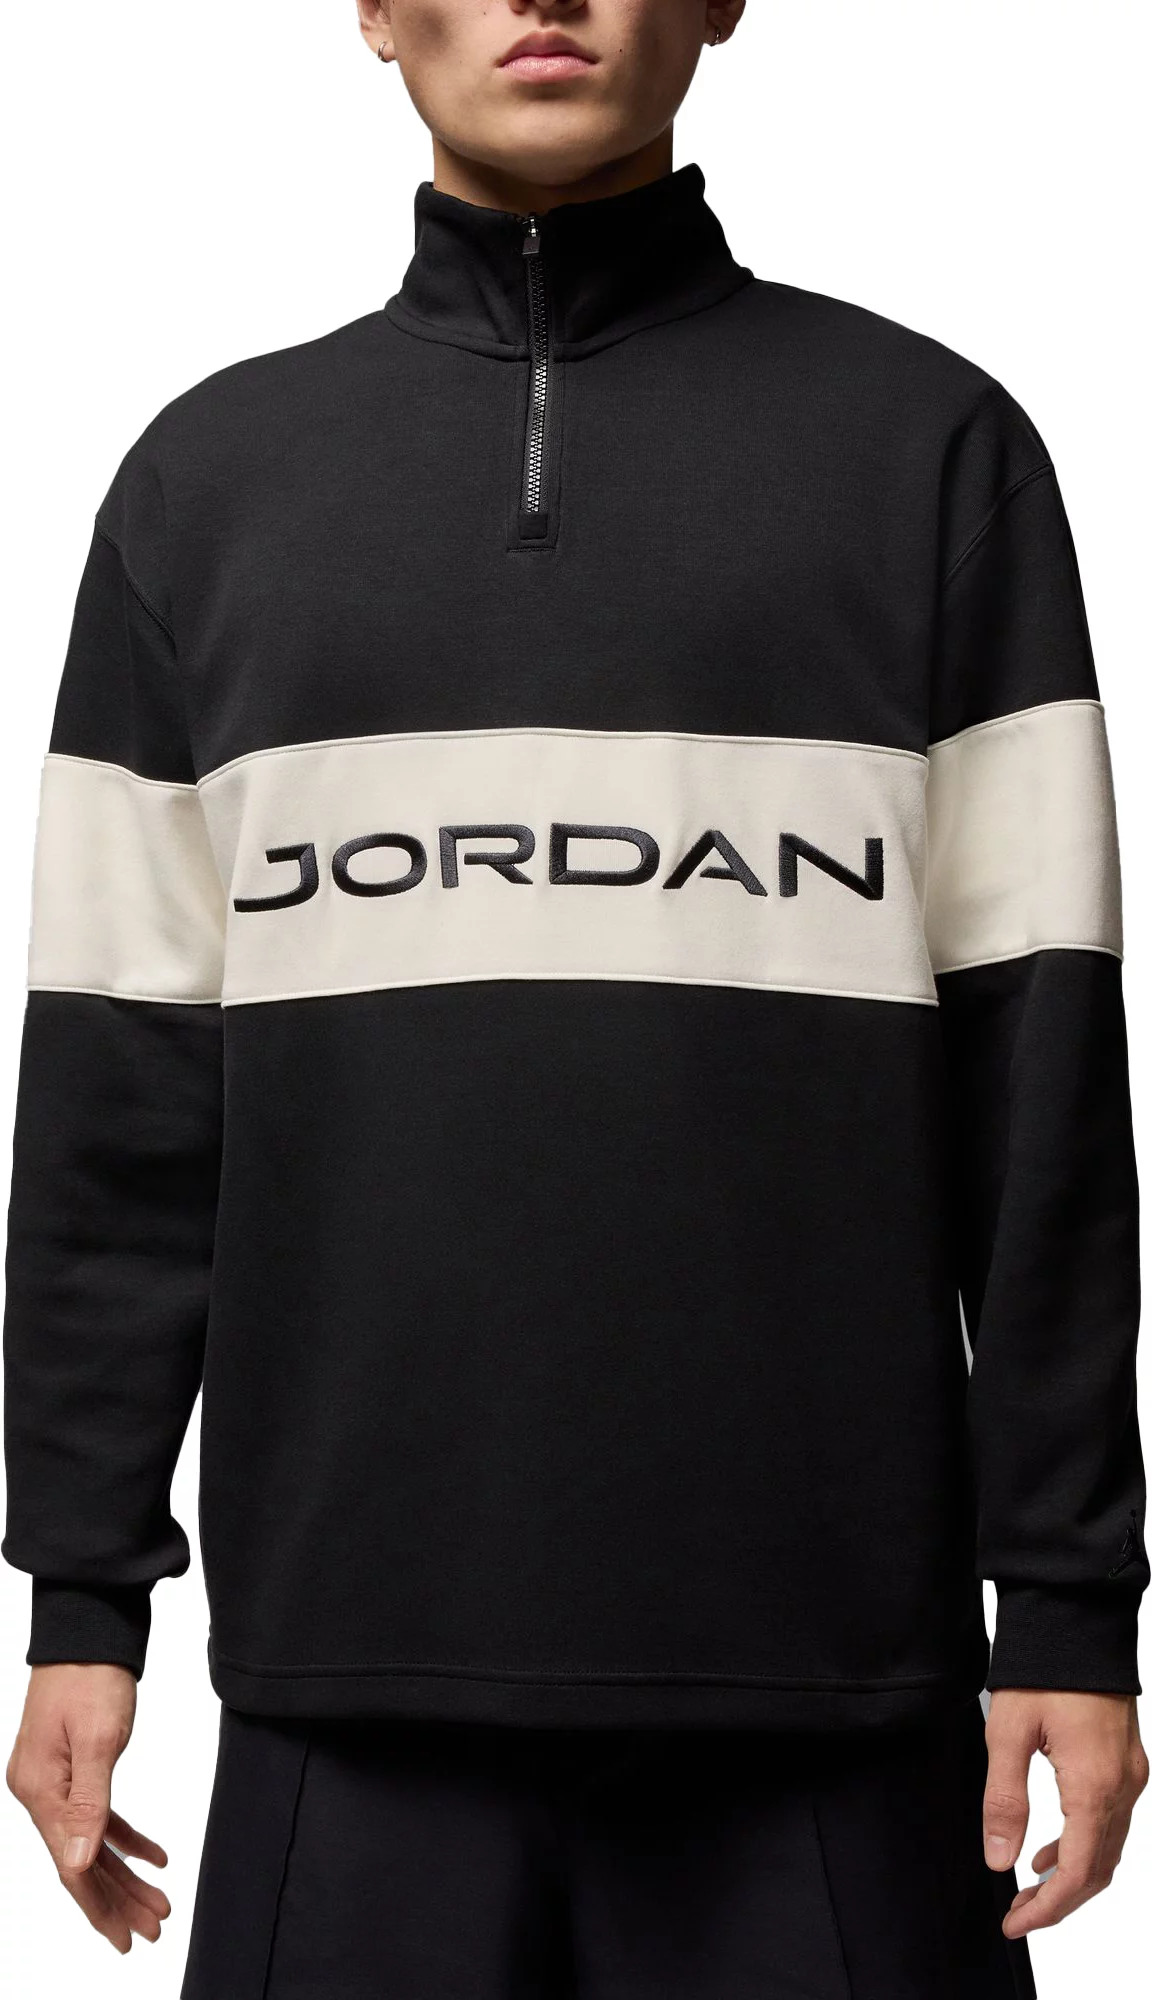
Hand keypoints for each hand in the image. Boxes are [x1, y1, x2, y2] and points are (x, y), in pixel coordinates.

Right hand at [6, 1663, 170, 1953]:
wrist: (87, 1628)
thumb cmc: (91, 1675)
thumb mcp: (98, 1739)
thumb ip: (90, 1803)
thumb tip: (80, 1865)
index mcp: (40, 1791)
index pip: (71, 1864)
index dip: (101, 1906)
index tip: (129, 1936)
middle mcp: (41, 1792)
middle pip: (81, 1862)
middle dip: (118, 1899)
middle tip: (155, 1926)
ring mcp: (54, 1781)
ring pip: (91, 1843)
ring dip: (124, 1874)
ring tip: (158, 1902)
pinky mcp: (72, 1767)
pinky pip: (98, 1815)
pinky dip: (124, 1838)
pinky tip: (154, 1855)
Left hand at [984, 1688, 1148, 1936]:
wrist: (1078, 1619)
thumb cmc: (1043, 1669)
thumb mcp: (1008, 1733)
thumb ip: (1004, 1800)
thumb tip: (999, 1860)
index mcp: (1094, 1786)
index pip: (1077, 1874)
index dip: (1046, 1908)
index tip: (1014, 1923)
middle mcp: (1123, 1787)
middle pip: (1099, 1870)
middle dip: (1059, 1901)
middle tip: (1018, 1915)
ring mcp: (1132, 1774)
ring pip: (1109, 1849)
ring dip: (1073, 1876)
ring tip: (1029, 1886)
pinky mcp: (1129, 1761)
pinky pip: (1112, 1821)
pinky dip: (1084, 1845)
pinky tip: (1052, 1846)